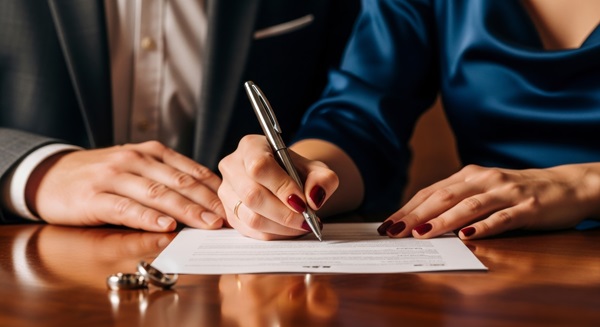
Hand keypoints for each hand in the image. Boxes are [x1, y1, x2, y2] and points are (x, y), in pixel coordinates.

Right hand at [27, 141, 225, 231]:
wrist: (50, 175)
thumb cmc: (102, 175)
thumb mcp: (137, 167)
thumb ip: (166, 177)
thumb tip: (206, 198)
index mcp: (151, 152)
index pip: (191, 171)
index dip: (214, 190)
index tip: (233, 207)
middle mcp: (135, 159)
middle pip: (179, 182)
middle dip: (207, 202)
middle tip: (227, 219)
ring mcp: (114, 176)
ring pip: (157, 193)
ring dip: (185, 210)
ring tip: (205, 224)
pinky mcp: (94, 196)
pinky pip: (125, 207)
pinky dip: (147, 217)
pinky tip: (165, 225)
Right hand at [218, 135, 337, 239]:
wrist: (286, 179)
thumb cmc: (297, 171)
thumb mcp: (317, 169)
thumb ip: (323, 179)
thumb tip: (314, 198)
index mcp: (251, 146)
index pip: (259, 167)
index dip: (281, 187)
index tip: (302, 202)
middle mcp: (232, 166)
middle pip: (252, 195)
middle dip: (284, 214)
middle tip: (305, 219)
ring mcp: (227, 191)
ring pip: (251, 218)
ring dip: (281, 227)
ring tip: (300, 225)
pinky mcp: (229, 213)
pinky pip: (250, 231)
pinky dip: (274, 234)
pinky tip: (288, 229)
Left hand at [378, 164, 599, 238]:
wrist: (565, 185)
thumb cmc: (515, 191)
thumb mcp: (482, 190)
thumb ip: (456, 201)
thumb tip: (419, 221)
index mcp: (468, 176)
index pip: (430, 192)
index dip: (407, 208)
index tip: (386, 224)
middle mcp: (483, 180)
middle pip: (443, 197)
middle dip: (415, 215)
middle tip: (394, 231)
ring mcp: (506, 192)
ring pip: (469, 206)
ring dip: (443, 220)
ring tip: (422, 233)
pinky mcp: (527, 207)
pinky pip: (503, 218)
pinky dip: (484, 226)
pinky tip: (467, 235)